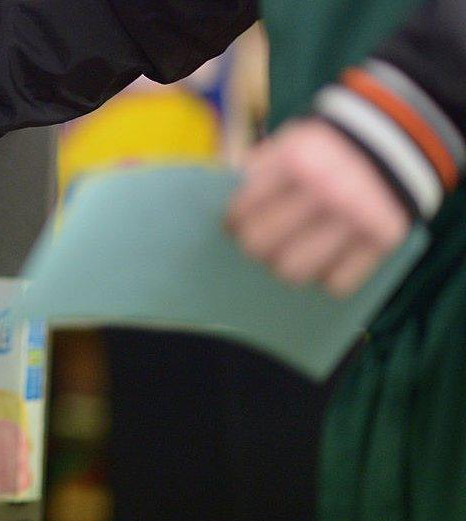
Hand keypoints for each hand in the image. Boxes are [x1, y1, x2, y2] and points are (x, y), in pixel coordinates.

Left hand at [227, 118, 411, 297]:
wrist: (395, 141)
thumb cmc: (325, 150)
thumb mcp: (290, 143)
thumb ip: (255, 172)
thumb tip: (222, 214)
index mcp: (297, 159)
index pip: (242, 210)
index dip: (233, 223)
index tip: (235, 226)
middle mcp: (327, 188)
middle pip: (260, 246)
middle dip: (255, 249)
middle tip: (261, 244)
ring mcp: (357, 215)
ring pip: (293, 271)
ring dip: (287, 266)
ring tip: (290, 253)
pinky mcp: (383, 239)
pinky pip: (336, 283)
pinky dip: (327, 277)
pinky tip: (326, 259)